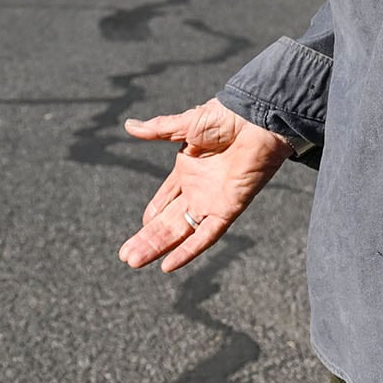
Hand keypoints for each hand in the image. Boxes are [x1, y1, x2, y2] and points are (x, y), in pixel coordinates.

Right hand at [119, 99, 289, 272]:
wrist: (256, 120)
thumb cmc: (227, 117)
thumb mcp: (186, 124)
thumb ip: (158, 130)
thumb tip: (129, 126)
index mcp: (188, 170)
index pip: (165, 200)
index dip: (153, 214)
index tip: (141, 226)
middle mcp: (198, 189)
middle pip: (168, 221)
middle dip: (147, 238)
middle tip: (126, 257)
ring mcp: (212, 201)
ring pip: (181, 232)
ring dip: (158, 247)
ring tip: (134, 261)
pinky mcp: (227, 209)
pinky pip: (206, 236)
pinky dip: (188, 251)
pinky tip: (168, 265)